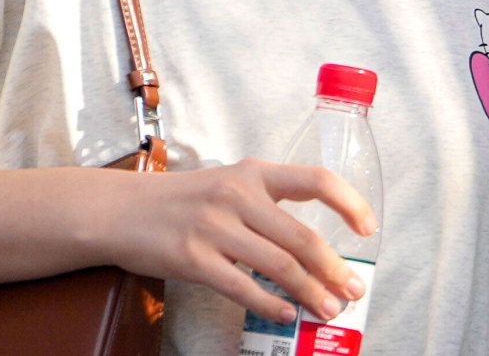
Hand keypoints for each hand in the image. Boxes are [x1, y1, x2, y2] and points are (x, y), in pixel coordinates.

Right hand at [93, 158, 374, 323]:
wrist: (120, 210)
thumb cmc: (179, 201)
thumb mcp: (226, 186)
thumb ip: (264, 207)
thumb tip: (309, 250)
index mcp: (253, 174)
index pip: (315, 180)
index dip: (349, 203)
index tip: (367, 230)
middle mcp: (237, 195)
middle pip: (301, 236)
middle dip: (333, 268)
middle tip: (352, 292)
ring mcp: (214, 226)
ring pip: (278, 264)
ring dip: (309, 292)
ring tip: (327, 310)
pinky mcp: (192, 257)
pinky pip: (241, 286)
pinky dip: (269, 304)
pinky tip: (286, 315)